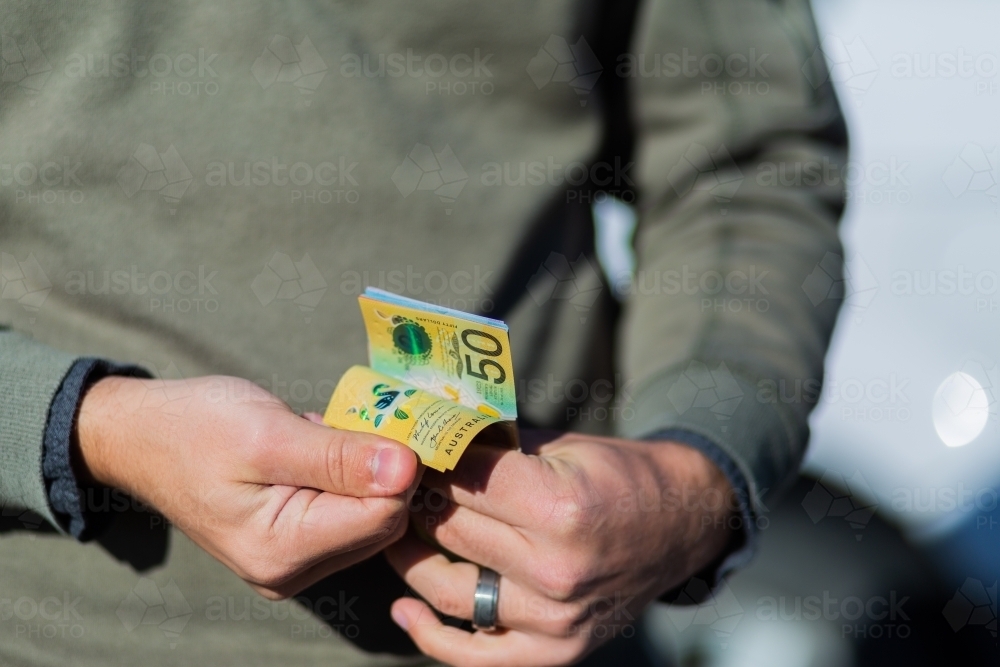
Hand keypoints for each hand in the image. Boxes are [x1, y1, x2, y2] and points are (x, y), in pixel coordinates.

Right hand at [76, 374, 418, 598]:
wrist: (141, 436)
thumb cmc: (195, 427)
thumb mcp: (269, 434)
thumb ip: (340, 456)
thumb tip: (407, 468)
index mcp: (281, 550)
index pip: (383, 515)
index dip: (397, 466)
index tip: (384, 421)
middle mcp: (290, 571)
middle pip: (382, 521)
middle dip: (381, 469)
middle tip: (349, 421)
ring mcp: (291, 564)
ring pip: (370, 517)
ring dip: (363, 471)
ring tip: (320, 436)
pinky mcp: (293, 546)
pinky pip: (347, 514)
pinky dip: (345, 478)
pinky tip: (316, 451)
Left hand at [386, 433, 736, 666]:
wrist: (679, 525)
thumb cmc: (617, 476)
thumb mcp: (559, 446)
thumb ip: (494, 447)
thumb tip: (429, 437)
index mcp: (559, 508)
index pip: (462, 479)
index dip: (430, 457)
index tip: (409, 447)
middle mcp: (554, 570)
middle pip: (451, 529)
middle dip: (417, 498)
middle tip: (398, 481)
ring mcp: (553, 618)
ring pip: (449, 588)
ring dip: (411, 556)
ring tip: (395, 529)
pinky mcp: (554, 650)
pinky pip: (473, 653)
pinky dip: (430, 634)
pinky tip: (405, 607)